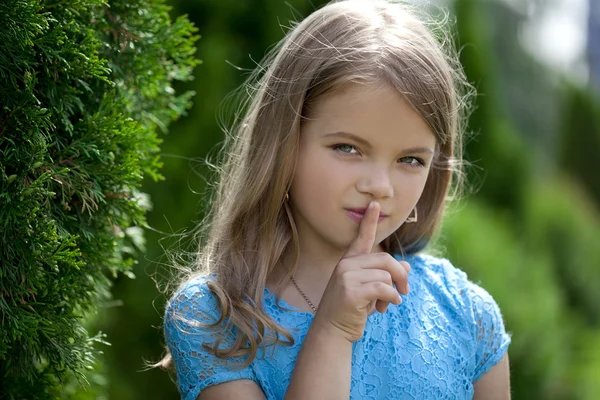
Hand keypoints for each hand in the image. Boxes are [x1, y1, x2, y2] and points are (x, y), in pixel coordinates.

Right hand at [313, 201, 410, 342]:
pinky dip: (392, 299)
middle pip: (386, 260)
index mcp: (349, 262)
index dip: (369, 221)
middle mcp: (346, 265)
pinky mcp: (351, 291)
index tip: (375, 204)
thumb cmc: (352, 311)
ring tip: (384, 306)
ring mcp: (346, 277)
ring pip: (386, 276)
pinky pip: (383, 288)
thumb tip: (407, 265)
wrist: (332, 331)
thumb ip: (385, 276)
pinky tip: (388, 308)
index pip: (361, 238)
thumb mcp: (370, 290)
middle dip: (400, 276)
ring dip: (393, 293)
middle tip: (404, 291)